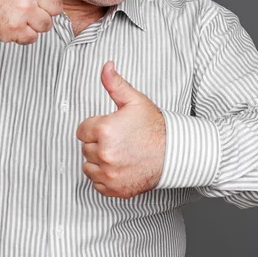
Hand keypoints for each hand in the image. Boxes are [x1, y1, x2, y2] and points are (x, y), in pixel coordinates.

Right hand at [0, 0, 69, 43]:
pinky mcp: (15, 28)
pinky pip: (33, 37)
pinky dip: (24, 34)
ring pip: (46, 24)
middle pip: (56, 8)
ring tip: (18, 10)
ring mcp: (24, 9)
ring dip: (34, 21)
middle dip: (42, 7)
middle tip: (23, 0)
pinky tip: (12, 20)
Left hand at [76, 61, 165, 198]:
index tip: (110, 128)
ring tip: (118, 153)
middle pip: (85, 148)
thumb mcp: (135, 101)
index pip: (82, 130)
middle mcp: (104, 154)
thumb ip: (115, 84)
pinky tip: (119, 167)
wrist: (175, 153)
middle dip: (97, 143)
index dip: (95, 127)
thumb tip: (106, 66)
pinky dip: (105, 177)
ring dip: (98, 161)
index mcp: (104, 130)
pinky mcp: (115, 189)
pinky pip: (97, 184)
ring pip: (88, 166)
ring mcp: (109, 174)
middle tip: (118, 140)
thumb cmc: (155, 127)